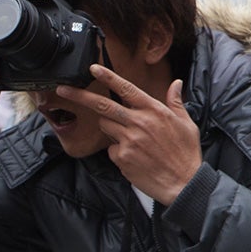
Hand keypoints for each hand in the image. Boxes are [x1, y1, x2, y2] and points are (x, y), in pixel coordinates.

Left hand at [58, 68, 202, 206]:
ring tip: (132, 138)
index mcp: (155, 111)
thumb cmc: (186, 154)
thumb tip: (176, 84)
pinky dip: (118, 151)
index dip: (108, 77)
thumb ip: (176, 102)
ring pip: (106, 126)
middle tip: (63, 89)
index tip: (93, 68)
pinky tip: (134, 157)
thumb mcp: (187, 124)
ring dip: (111, 127)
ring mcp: (128, 140)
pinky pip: (111, 149)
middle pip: (103, 106)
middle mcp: (139, 123)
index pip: (127, 89)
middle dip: (80, 96)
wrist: (184, 183)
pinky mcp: (122, 157)